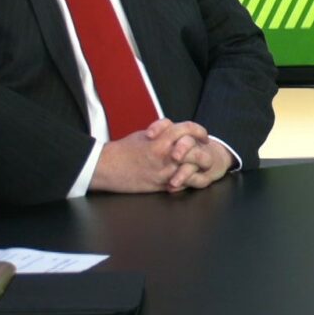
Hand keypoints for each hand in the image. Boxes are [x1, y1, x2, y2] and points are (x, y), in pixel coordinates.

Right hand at [90, 119, 219, 193]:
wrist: (107, 167)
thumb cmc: (124, 150)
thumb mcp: (144, 135)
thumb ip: (162, 132)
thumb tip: (175, 131)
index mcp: (161, 139)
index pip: (188, 129)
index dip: (199, 131)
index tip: (202, 135)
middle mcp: (165, 155)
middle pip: (196, 151)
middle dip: (205, 152)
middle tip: (207, 152)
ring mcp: (164, 172)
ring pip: (192, 169)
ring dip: (200, 168)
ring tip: (203, 167)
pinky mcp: (160, 185)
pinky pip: (183, 183)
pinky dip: (189, 181)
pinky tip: (192, 179)